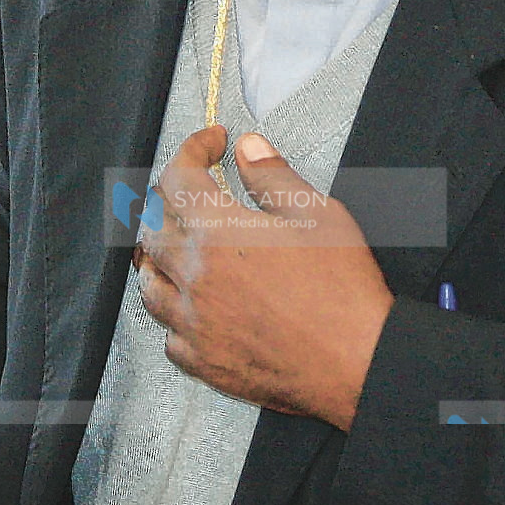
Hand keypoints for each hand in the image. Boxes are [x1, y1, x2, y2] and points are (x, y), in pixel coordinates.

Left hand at [133, 126, 393, 428]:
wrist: (356, 362)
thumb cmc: (341, 291)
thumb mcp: (316, 213)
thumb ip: (272, 176)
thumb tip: (249, 148)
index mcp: (216, 232)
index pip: (177, 176)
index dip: (192, 149)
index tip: (213, 142)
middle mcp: (193, 276)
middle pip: (151, 225)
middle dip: (169, 198)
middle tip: (195, 190)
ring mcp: (192, 322)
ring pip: (148, 281)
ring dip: (161, 256)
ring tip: (184, 246)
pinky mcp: (201, 360)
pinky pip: (169, 333)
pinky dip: (177, 313)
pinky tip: (197, 306)